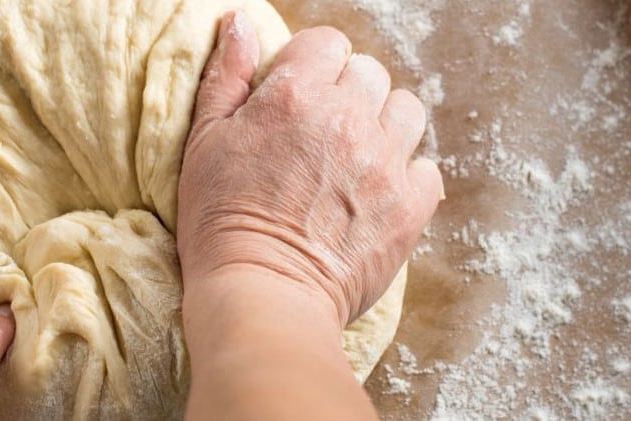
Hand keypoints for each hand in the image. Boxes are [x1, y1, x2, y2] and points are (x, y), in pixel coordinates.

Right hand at [177, 11, 442, 325]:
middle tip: (321, 134)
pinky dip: (406, 177)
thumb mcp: (203, 141)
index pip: (327, 44)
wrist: (261, 295)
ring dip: (385, 125)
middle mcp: (347, 119)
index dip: (311, 66)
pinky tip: (375, 194)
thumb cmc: (219, 222)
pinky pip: (427, 169)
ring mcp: (385, 162)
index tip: (299, 96)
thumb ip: (226, 76)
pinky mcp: (411, 207)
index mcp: (295, 95)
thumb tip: (240, 23)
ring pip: (407, 111)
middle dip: (348, 94)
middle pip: (369, 73)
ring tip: (356, 157)